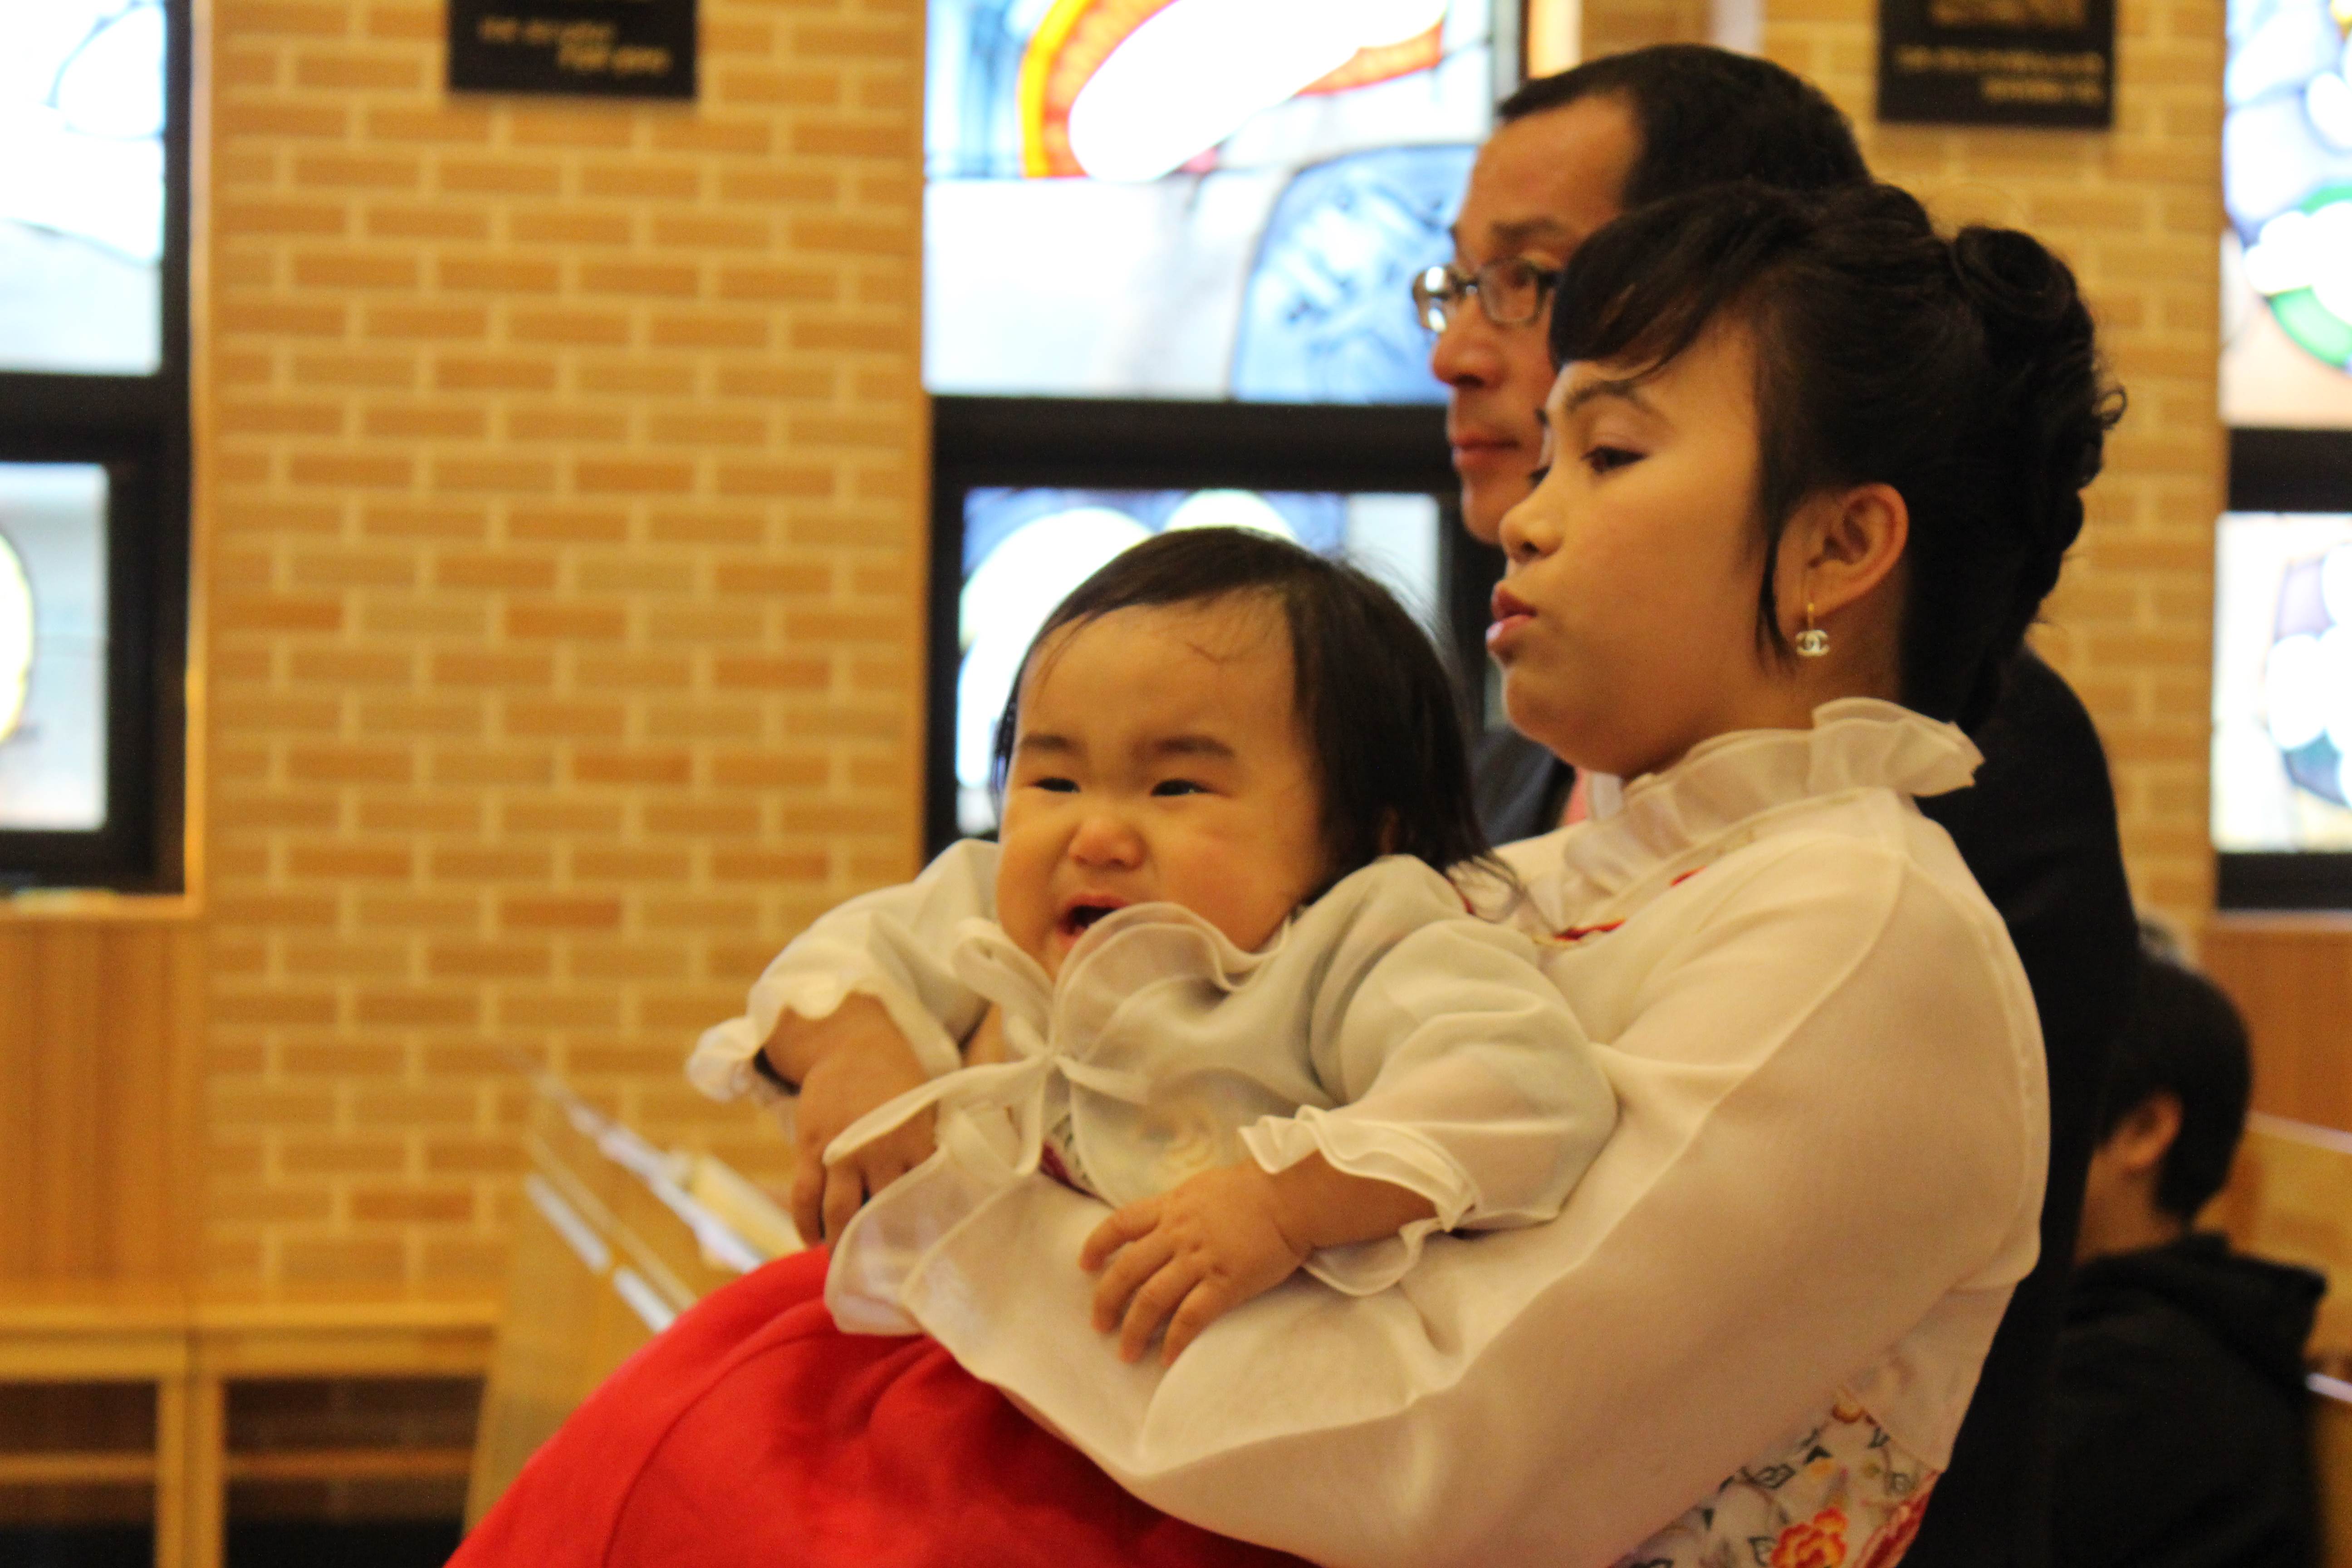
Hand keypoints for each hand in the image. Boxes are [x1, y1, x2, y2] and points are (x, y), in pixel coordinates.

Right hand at [768, 997, 936, 1243]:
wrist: (852, 1044)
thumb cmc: (900, 1081)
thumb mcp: (928, 1111)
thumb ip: (934, 1151)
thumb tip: (953, 1196)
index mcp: (917, 1142)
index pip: (924, 1200)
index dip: (924, 1233)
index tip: (926, 1260)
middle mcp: (880, 1151)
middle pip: (880, 1215)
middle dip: (881, 1248)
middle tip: (883, 1276)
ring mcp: (842, 1151)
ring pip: (839, 1213)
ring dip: (841, 1244)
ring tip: (845, 1264)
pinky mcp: (811, 1148)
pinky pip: (804, 1197)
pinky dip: (805, 1225)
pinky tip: (812, 1241)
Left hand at [1079, 1164, 1309, 1364]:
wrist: (1293, 1197)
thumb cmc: (1256, 1187)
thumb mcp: (1205, 1187)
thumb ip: (1181, 1207)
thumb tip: (1166, 1221)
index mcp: (1171, 1207)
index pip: (1119, 1224)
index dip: (1097, 1245)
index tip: (1085, 1265)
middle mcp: (1176, 1233)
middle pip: (1126, 1271)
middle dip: (1106, 1301)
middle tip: (1099, 1325)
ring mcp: (1199, 1259)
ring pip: (1151, 1300)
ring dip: (1133, 1330)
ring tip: (1126, 1353)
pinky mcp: (1225, 1283)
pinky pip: (1190, 1317)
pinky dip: (1174, 1341)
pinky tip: (1167, 1358)